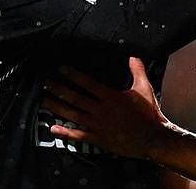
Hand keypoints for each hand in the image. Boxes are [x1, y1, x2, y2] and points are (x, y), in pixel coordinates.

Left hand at [43, 58, 163, 158]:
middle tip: (45, 83)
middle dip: (58, 89)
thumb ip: (138, 71)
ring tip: (43, 101)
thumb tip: (133, 56)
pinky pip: (78, 135)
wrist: (152, 138)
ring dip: (57, 107)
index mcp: (111, 97)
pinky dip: (65, 132)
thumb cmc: (149, 113)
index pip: (88, 84)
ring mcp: (98, 125)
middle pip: (75, 98)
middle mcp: (101, 110)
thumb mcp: (144, 88)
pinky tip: (52, 128)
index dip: (73, 76)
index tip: (61, 69)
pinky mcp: (98, 139)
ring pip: (73, 114)